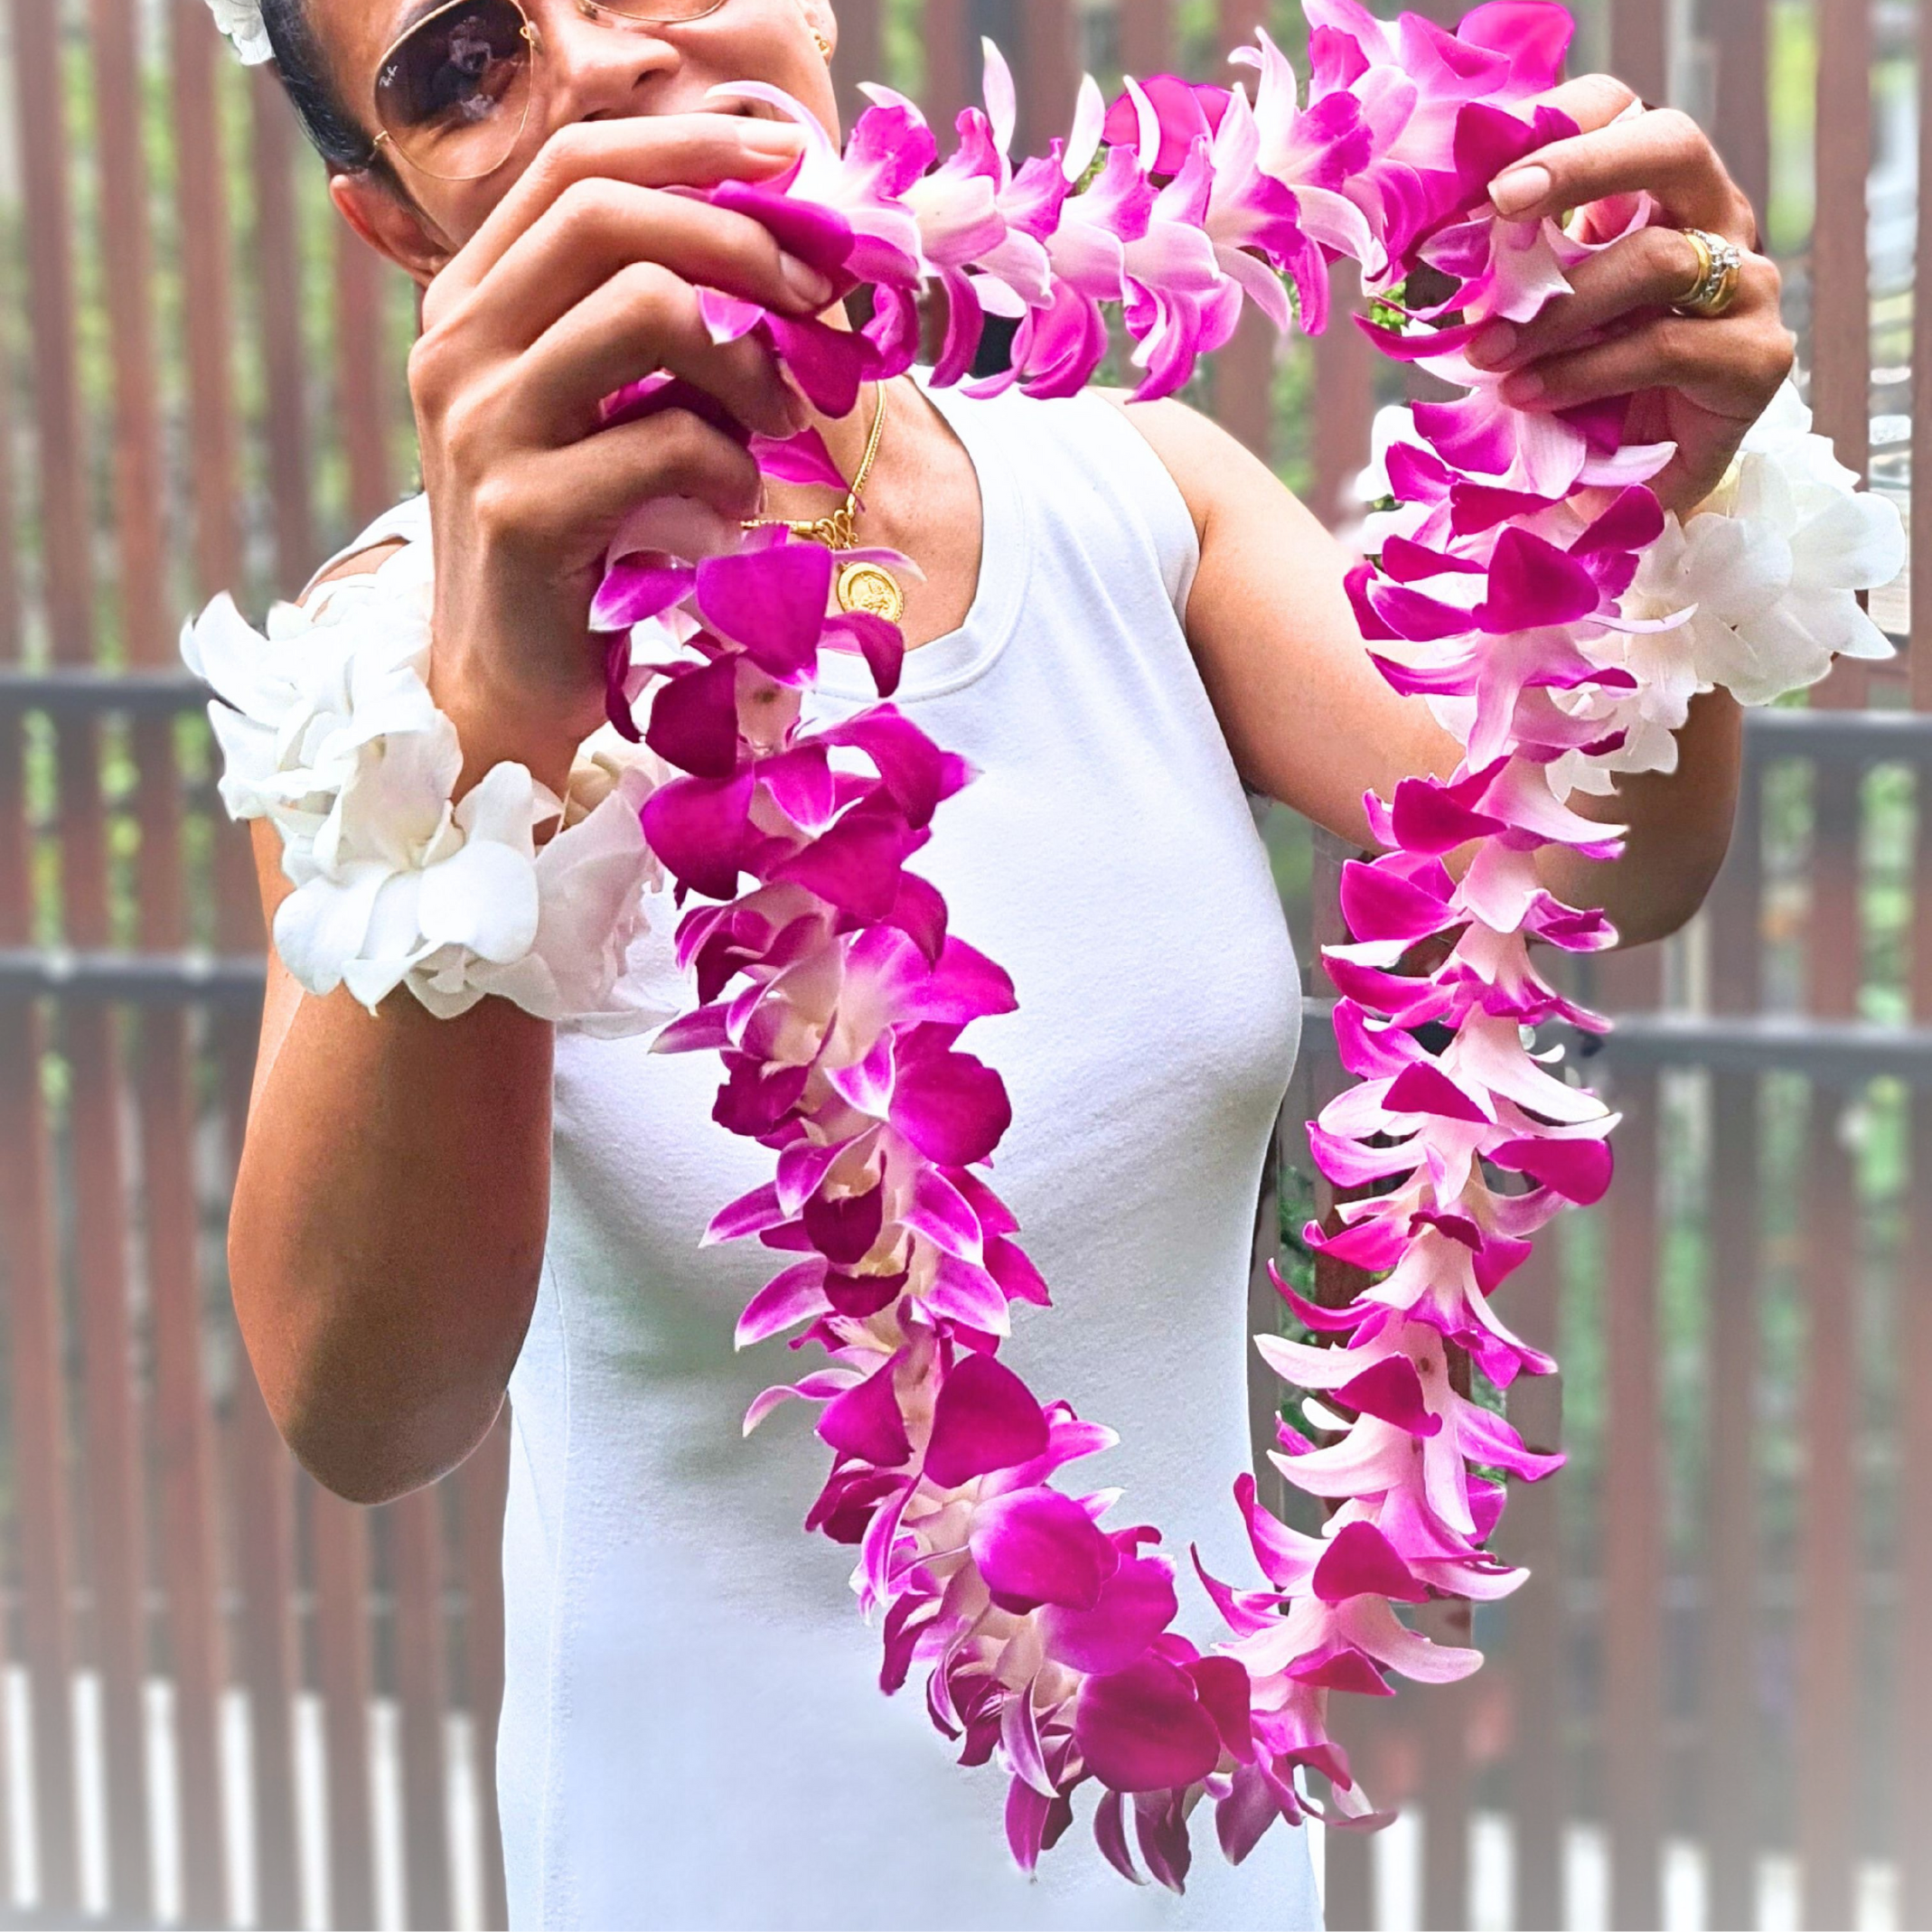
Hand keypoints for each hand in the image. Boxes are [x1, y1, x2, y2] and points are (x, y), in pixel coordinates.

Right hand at [407, 114, 832, 789]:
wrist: (514, 683)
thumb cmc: (584, 538)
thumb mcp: (607, 409)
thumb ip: (655, 324)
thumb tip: (782, 246)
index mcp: (475, 300)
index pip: (575, 164)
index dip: (689, 144)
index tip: (789, 161)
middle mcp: (457, 345)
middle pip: (606, 213)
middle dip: (736, 239)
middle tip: (813, 300)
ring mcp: (480, 426)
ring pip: (642, 308)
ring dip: (745, 362)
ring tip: (776, 422)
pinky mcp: (520, 512)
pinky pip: (664, 440)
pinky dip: (729, 467)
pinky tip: (735, 508)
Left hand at [1465, 76, 1795, 515]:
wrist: (1630, 496)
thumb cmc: (1574, 399)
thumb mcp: (1528, 327)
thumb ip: (1503, 284)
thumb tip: (1432, 250)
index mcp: (1656, 197)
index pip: (1625, 115)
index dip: (1563, 120)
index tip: (1486, 162)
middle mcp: (1714, 222)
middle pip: (1671, 148)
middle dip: (1581, 166)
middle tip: (1501, 202)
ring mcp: (1746, 287)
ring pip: (1659, 258)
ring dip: (1559, 308)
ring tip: (1487, 355)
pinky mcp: (1755, 359)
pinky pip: (1663, 346)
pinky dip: (1584, 371)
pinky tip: (1528, 395)